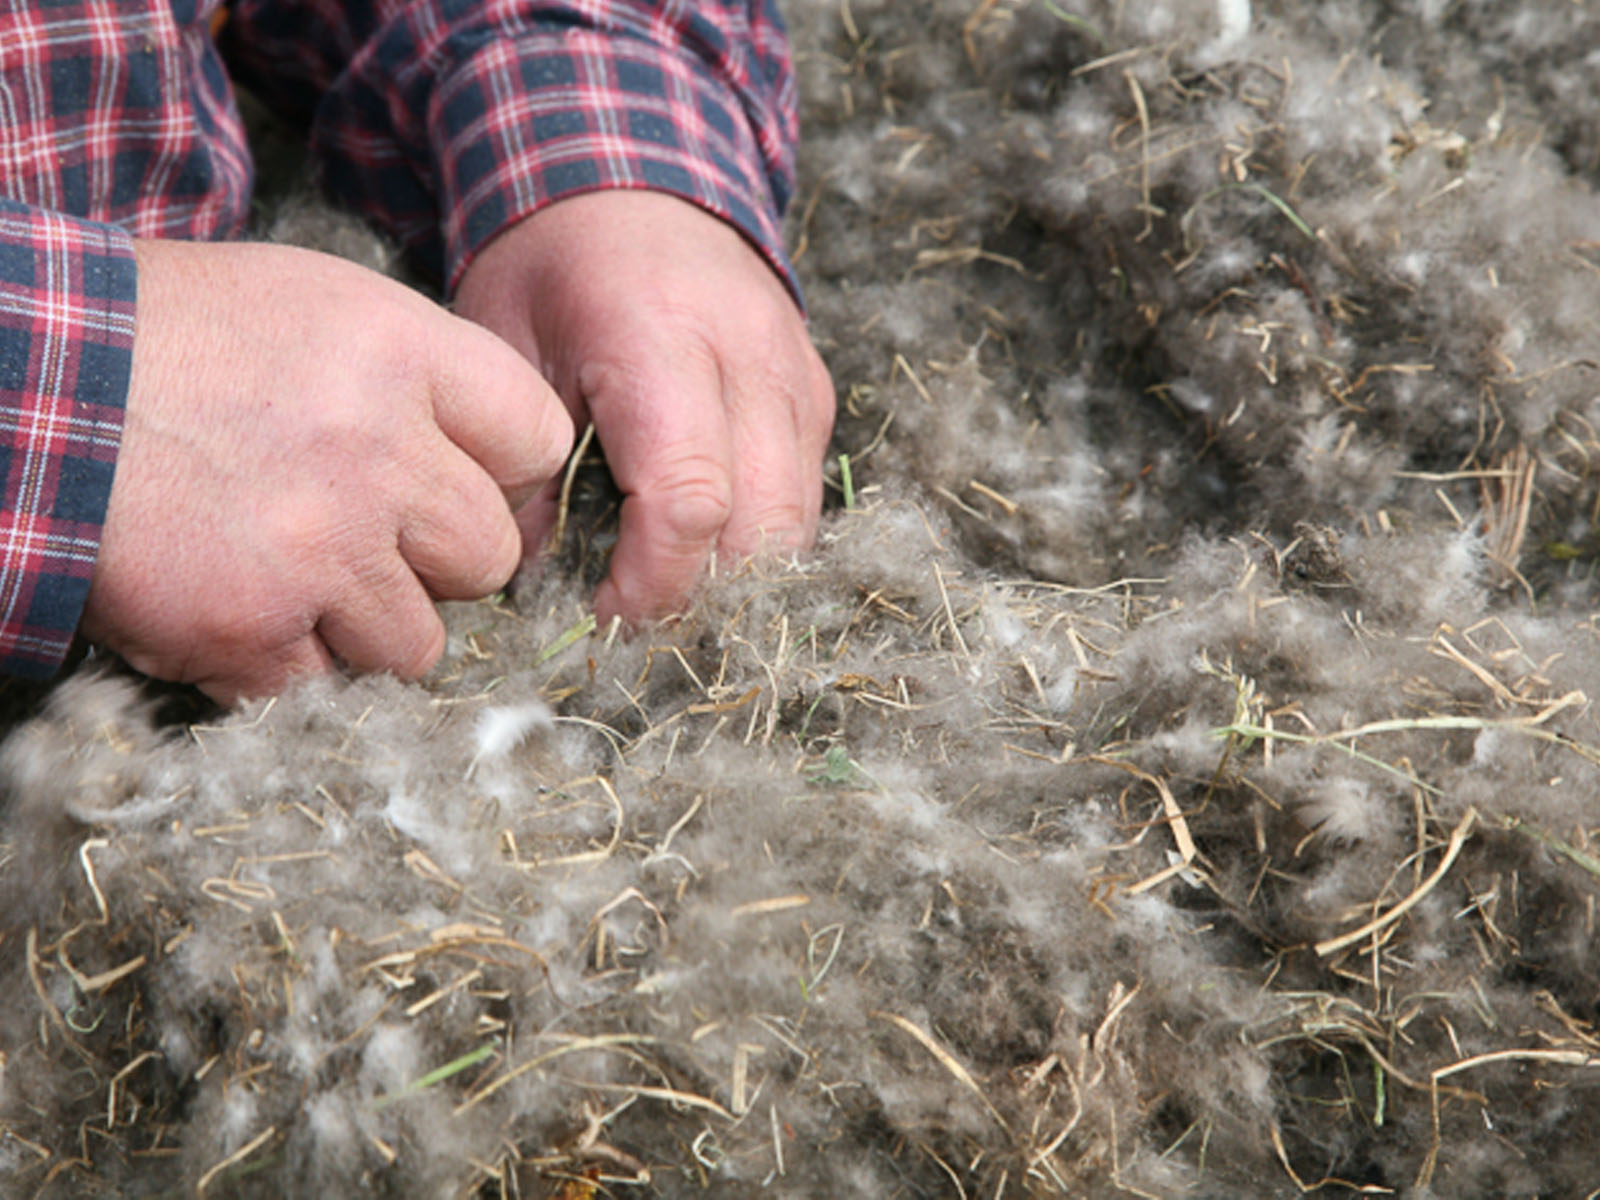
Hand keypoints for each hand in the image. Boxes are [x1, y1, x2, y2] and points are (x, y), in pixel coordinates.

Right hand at [81, 239, 573, 702]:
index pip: (537, 441)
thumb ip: (415, 377)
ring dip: (365, 627)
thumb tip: (478, 460)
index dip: (505, 473)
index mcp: (403, 355)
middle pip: (490, 558)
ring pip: (418, 644)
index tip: (460, 481)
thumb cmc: (173, 338)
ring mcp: (321, 550)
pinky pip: (321, 687)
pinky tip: (237, 605)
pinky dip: (282, 665)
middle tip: (370, 538)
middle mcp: (379, 454)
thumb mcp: (315, 304)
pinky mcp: (254, 629)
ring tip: (295, 576)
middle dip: (440, 562)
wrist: (27, 384)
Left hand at [453, 191, 835, 625]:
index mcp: (659, 340)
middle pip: (761, 528)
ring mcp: (794, 377)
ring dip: (739, 580)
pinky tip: (705, 547)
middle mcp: (748, 359)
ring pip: (797, 524)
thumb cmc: (556, 264)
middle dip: (703, 598)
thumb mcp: (503, 347)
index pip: (690, 501)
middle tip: (638, 623)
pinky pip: (804, 495)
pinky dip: (760, 539)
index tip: (604, 618)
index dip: (653, 584)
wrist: (637, 174)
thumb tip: (530, 574)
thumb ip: (517, 463)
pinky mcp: (814, 393)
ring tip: (671, 594)